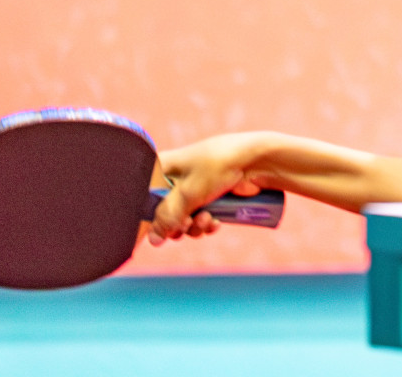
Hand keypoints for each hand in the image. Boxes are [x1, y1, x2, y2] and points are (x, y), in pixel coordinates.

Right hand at [149, 133, 267, 243]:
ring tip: (206, 220)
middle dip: (175, 224)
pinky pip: (200, 218)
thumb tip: (153, 240)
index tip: (157, 228)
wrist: (257, 160)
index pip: (144, 196)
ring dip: (193, 226)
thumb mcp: (188, 193)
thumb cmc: (218, 167)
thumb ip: (167, 217)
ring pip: (183, 219)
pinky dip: (205, 224)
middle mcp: (176, 178)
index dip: (148, 215)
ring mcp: (195, 188)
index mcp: (163, 167)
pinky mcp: (212, 197)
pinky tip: (214, 223)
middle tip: (186, 225)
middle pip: (163, 213)